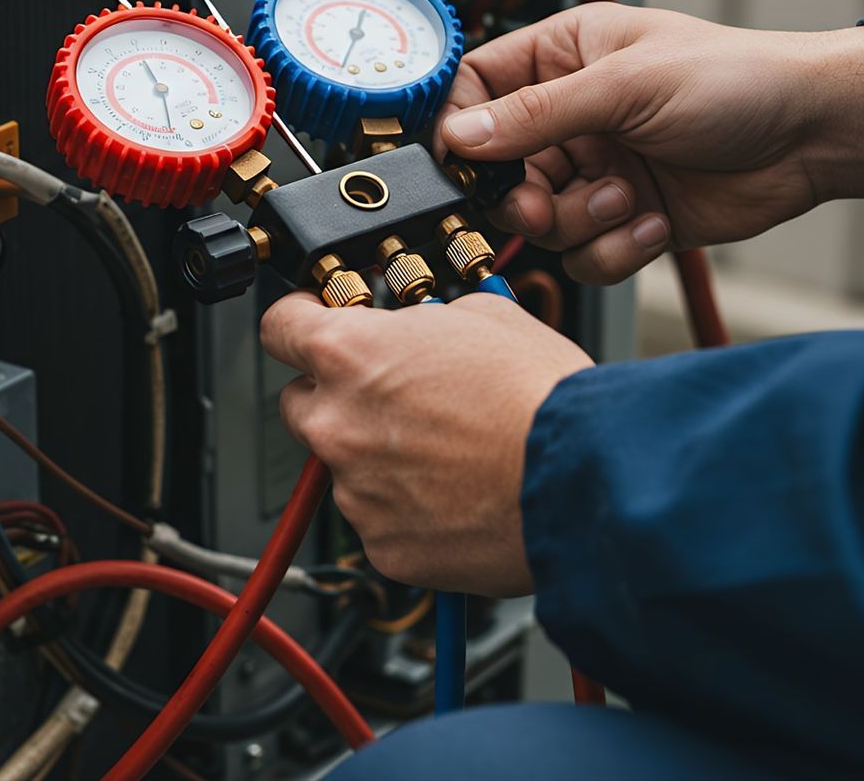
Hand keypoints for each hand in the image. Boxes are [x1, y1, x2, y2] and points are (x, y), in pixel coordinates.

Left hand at [259, 291, 591, 596]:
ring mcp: (356, 492)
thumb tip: (419, 326)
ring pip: (345, 466)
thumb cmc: (543, 400)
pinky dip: (406, 510)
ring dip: (379, 457)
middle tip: (395, 396)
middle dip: (338, 396)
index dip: (299, 319)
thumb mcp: (487, 317)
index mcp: (351, 355)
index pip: (279, 326)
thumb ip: (425, 321)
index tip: (313, 323)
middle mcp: (338, 425)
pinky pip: (380, 521)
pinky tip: (457, 495)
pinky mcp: (384, 547)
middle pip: (300, 403)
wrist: (584, 480)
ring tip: (449, 453)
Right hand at [437, 4, 863, 283]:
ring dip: (580, 222)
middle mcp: (571, 116)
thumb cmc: (738, 80)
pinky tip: (657, 222)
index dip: (462, 129)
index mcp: (562, 58)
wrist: (815, 138)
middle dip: (522, 197)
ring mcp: (596, 170)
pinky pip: (584, 256)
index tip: (463, 163)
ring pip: (539, 222)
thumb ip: (539, 113)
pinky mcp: (625, 219)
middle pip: (498, 172)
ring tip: (629, 200)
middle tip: (542, 203)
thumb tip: (461, 135)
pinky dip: (616, 249)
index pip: (476, 90)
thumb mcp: (628, 84)